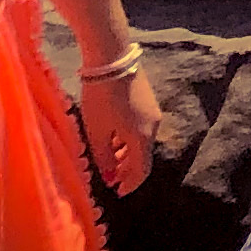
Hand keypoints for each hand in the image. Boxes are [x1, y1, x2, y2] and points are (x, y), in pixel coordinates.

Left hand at [76, 61, 160, 191]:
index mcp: (142, 138)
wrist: (112, 57)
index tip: (117, 192)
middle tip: (109, 177)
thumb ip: (104, 159)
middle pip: (143, 157)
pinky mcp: (149, 99)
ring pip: (142, 141)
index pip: (142, 171)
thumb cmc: (101, 98)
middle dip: (126, 170)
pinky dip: (129, 138)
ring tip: (108, 157)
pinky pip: (141, 127)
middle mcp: (153, 126)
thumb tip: (109, 176)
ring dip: (127, 154)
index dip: (130, 185)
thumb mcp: (97, 133)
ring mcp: (153, 111)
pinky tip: (114, 136)